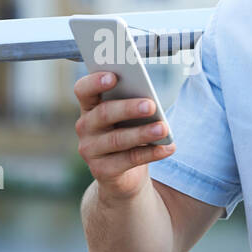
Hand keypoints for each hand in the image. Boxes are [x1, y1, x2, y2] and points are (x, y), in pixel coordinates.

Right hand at [74, 71, 173, 199]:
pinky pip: (128, 160)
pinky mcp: (101, 170)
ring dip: (142, 133)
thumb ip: (133, 103)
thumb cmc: (128, 134)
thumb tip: (151, 100)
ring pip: (117, 139)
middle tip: (151, 105)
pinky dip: (150, 153)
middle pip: (103, 114)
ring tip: (163, 128)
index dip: (95, 82)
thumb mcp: (128, 117)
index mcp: (89, 107)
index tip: (114, 76)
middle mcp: (85, 127)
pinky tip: (167, 147)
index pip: (83, 90)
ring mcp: (90, 150)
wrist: (122, 176)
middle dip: (128, 108)